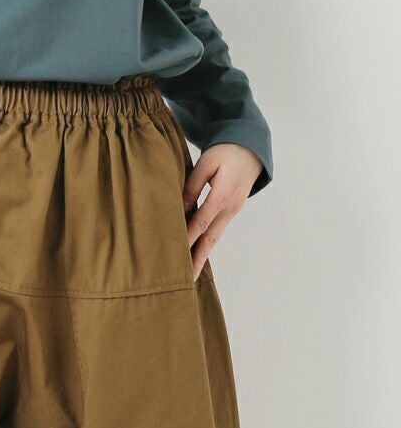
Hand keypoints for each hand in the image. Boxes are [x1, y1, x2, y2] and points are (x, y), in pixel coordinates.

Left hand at [182, 144, 262, 279]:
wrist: (252, 147)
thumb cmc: (226, 151)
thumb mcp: (207, 162)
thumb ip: (192, 185)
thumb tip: (180, 207)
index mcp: (222, 194)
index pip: (201, 221)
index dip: (187, 238)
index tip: (175, 254)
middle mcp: (230, 207)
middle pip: (210, 239)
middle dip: (197, 260)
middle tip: (186, 280)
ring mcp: (233, 211)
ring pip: (214, 238)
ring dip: (202, 257)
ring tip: (191, 276)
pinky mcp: (232, 211)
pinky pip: (217, 232)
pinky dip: (207, 246)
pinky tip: (198, 257)